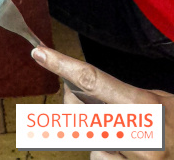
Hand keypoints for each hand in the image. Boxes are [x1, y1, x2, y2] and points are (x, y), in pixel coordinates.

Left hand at [32, 46, 173, 158]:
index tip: (40, 53)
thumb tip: (86, 86)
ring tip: (120, 134)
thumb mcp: (164, 101)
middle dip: (73, 101)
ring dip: (94, 135)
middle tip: (79, 93)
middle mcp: (137, 137)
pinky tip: (124, 151)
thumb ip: (126, 96)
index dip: (63, 66)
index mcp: (145, 108)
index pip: (94, 81)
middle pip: (81, 112)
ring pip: (88, 142)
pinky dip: (106, 154)